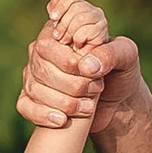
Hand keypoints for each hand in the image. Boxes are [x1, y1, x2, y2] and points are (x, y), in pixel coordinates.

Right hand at [20, 0, 139, 134]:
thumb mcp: (126, 56)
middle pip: (41, 65)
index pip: (49, 39)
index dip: (65, 57)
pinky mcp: (34, 98)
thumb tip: (85, 66)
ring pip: (34, 87)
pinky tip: (62, 120)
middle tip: (96, 88)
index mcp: (63, 32)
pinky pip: (25, 106)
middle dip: (71, 83)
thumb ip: (111, 53)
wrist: (118, 103)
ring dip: (63, 101)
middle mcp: (44, 50)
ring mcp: (35, 74)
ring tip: (88, 107)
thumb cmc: (122, 73)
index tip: (85, 69)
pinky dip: (42, 114)